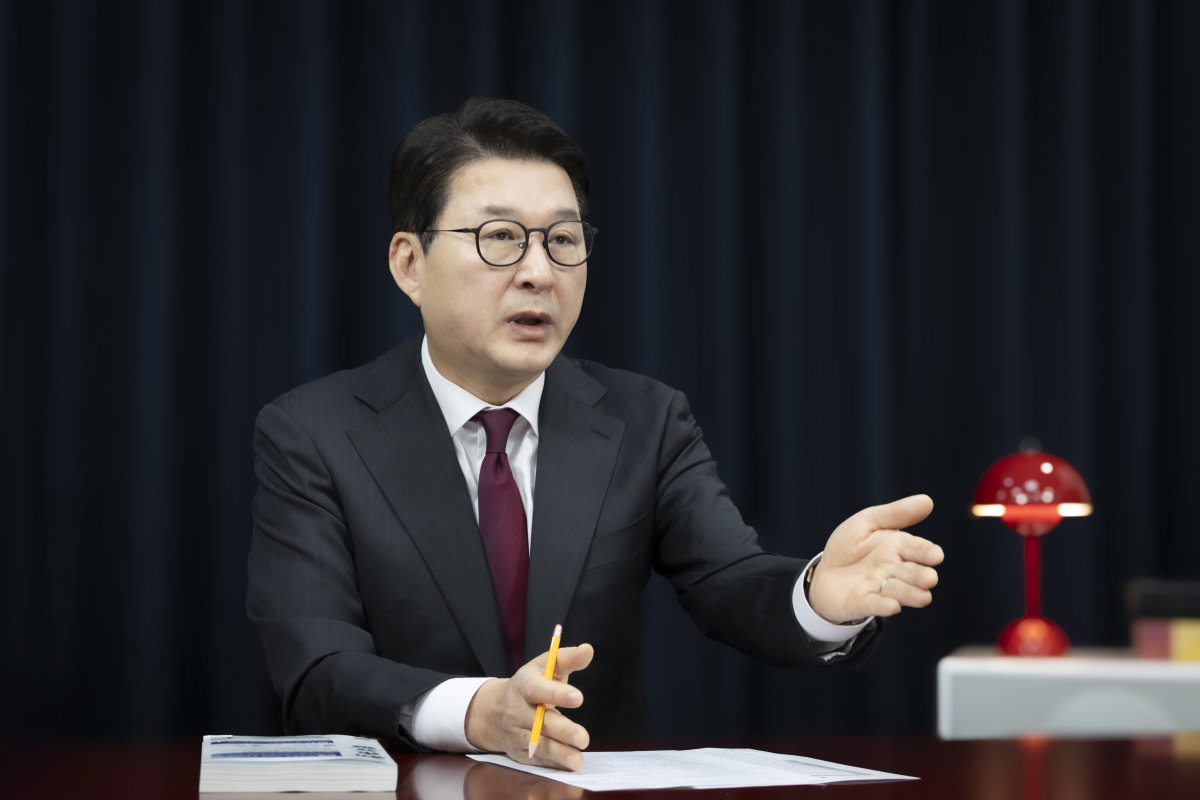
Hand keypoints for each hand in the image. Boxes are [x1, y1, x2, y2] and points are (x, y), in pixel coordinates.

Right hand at [464, 643, 593, 770]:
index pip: (539, 689)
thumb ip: (567, 658)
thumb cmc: (530, 685)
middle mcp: (517, 710)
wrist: (494, 711)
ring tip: (577, 759)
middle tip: (583, 737)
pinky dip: (554, 763)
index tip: (578, 698)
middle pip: (540, 722)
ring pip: (539, 745)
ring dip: (560, 753)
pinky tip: (569, 764)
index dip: (557, 694)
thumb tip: (588, 649)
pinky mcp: (520, 752)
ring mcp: (517, 733)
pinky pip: (538, 759)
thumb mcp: (544, 666)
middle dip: (562, 731)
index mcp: (525, 685)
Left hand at [807, 494, 942, 623]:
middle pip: (913, 574)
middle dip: (921, 576)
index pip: (917, 549)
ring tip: (923, 596)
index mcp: (898, 548)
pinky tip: (892, 606)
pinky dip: (883, 606)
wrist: (824, 574)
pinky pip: (875, 605)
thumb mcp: (867, 523)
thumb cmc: (850, 547)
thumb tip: (928, 500)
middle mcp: (894, 570)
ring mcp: (880, 588)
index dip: (926, 552)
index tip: (936, 555)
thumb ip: (896, 513)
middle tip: (929, 578)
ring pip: (900, 592)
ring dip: (910, 594)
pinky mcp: (864, 603)